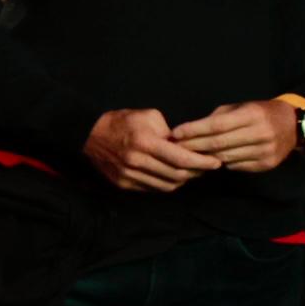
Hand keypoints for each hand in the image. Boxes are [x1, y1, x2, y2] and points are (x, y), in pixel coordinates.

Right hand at [84, 106, 218, 193]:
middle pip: (177, 175)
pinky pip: (153, 189)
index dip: (202, 163)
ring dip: (183, 180)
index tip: (215, 163)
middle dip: (196, 173)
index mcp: (145, 142)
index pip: (182, 159)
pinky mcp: (123, 184)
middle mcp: (137, 162)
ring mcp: (129, 176)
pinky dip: (167, 184)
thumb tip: (185, 145)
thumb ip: (170, 131)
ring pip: (167, 186)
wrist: (89, 134)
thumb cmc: (122, 121)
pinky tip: (171, 175)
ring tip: (190, 172)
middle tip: (205, 167)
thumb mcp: (148, 116)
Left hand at [169, 97, 301, 173]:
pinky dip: (220, 163)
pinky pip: (235, 166)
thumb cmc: (260, 113)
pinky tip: (209, 160)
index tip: (176, 133)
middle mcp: (260, 134)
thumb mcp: (241, 107)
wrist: (294, 126)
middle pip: (218, 144)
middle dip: (193, 146)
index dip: (194, 130)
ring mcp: (264, 151)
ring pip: (225, 157)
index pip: (217, 125)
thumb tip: (191, 129)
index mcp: (252, 115)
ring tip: (186, 156)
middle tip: (174, 147)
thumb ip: (219, 117)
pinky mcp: (266, 164)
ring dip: (203, 157)